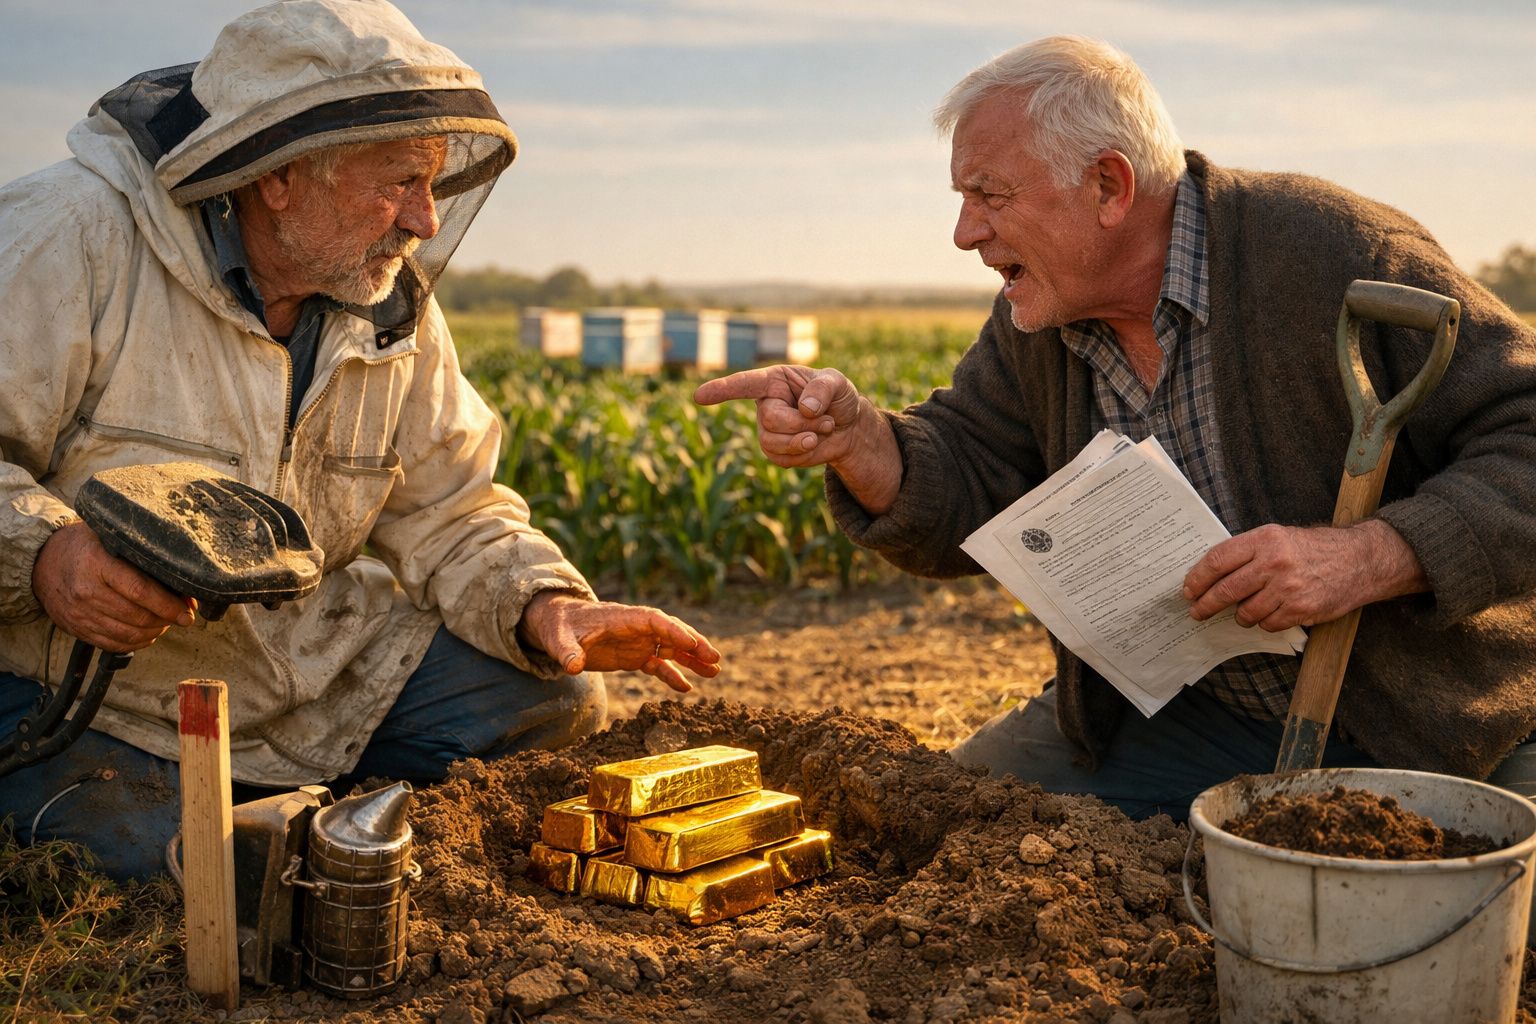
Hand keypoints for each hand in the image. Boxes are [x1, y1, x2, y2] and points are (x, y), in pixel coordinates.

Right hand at [32, 521, 193, 651]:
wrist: (43, 561)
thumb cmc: (86, 546)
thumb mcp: (113, 539)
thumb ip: (145, 560)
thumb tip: (184, 589)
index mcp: (97, 564)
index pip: (140, 590)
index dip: (168, 605)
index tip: (187, 611)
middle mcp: (85, 592)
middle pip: (137, 616)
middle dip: (166, 620)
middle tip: (181, 616)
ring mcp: (79, 614)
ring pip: (127, 635)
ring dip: (154, 633)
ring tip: (166, 623)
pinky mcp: (76, 629)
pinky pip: (112, 645)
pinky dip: (136, 643)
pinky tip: (148, 634)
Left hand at [518, 592, 721, 692]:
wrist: (557, 625)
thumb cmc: (559, 627)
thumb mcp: (559, 639)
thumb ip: (567, 652)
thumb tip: (572, 666)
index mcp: (624, 618)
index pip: (656, 621)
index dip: (675, 631)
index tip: (693, 644)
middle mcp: (636, 628)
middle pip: (672, 632)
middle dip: (694, 644)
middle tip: (715, 659)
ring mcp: (637, 641)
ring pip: (671, 648)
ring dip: (692, 659)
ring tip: (714, 671)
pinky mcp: (633, 655)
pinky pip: (658, 663)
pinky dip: (672, 674)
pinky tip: (686, 687)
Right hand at [693, 365, 901, 512]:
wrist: (849, 428)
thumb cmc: (838, 398)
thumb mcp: (838, 383)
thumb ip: (824, 388)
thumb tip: (805, 407)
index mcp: (774, 380)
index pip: (744, 384)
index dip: (722, 390)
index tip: (699, 396)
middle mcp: (765, 404)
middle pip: (770, 420)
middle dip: (803, 424)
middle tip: (827, 419)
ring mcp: (767, 430)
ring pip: (773, 442)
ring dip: (806, 439)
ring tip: (825, 428)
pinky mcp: (775, 452)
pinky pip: (781, 459)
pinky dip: (804, 454)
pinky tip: (815, 443)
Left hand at [1182, 520, 1428, 630]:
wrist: (1360, 559)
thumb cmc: (1313, 548)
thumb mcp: (1278, 537)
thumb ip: (1246, 552)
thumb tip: (1209, 574)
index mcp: (1264, 540)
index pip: (1218, 560)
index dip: (1197, 578)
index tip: (1188, 590)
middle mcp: (1274, 563)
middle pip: (1226, 591)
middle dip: (1206, 605)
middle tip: (1197, 611)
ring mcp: (1288, 589)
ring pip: (1246, 613)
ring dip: (1240, 615)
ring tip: (1243, 611)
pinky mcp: (1302, 610)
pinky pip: (1268, 624)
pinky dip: (1264, 622)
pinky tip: (1270, 613)